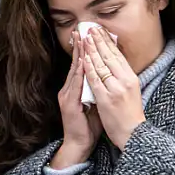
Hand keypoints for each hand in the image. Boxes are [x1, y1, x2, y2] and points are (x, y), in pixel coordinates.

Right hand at [53, 29, 102, 168]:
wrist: (80, 144)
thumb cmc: (89, 125)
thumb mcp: (95, 102)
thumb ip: (98, 88)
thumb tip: (107, 75)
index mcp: (75, 88)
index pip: (81, 65)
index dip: (84, 50)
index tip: (89, 35)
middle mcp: (68, 89)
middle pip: (76, 64)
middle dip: (80, 46)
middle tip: (83, 30)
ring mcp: (67, 96)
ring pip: (74, 71)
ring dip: (79, 55)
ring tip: (83, 40)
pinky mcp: (68, 104)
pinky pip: (75, 85)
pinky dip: (80, 73)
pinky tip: (83, 62)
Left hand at [82, 27, 145, 149]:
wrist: (132, 134)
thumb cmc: (130, 115)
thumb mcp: (130, 92)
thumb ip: (122, 79)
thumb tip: (115, 66)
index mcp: (131, 78)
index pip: (118, 56)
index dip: (108, 42)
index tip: (101, 31)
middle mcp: (125, 81)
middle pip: (109, 56)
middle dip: (99, 41)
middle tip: (91, 28)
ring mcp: (116, 89)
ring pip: (101, 65)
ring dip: (92, 50)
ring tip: (85, 37)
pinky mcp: (106, 98)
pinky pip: (95, 80)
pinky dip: (89, 68)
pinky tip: (84, 59)